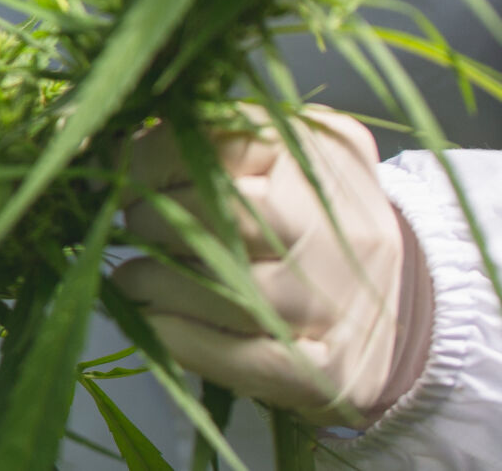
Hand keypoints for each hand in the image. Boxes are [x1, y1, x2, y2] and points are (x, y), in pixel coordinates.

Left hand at [112, 108, 433, 428]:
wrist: (407, 305)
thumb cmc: (312, 216)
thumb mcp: (280, 153)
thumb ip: (204, 136)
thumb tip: (101, 140)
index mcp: (324, 156)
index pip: (219, 142)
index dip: (150, 158)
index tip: (118, 173)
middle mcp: (340, 230)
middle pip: (220, 215)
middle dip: (150, 219)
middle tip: (129, 225)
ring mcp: (338, 305)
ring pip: (222, 289)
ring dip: (153, 281)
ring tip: (133, 275)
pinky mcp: (330, 373)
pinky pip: (236, 356)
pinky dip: (176, 335)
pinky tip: (152, 318)